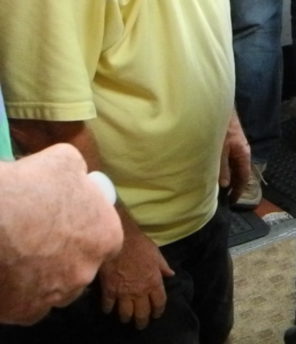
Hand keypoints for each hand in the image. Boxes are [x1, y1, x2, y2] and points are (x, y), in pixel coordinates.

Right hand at [0, 144, 122, 324]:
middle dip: (64, 257)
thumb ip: (80, 175)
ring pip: (55, 290)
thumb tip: (80, 179)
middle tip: (39, 240)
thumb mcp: (67, 161)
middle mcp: (87, 272)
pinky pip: (28, 306)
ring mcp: (57, 296)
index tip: (68, 226)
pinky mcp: (26, 313)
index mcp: (107, 238)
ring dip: (43, 277)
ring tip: (20, 256)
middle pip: (80, 267)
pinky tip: (8, 275)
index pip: (106, 241)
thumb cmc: (32, 184)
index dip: (87, 233)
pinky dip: (19, 295)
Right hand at [98, 220, 173, 329]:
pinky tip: (108, 310)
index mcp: (154, 282)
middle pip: (142, 313)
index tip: (157, 314)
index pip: (159, 302)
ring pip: (125, 313)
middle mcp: (140, 291)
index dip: (158, 311)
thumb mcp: (156, 254)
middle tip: (141, 325)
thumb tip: (171, 274)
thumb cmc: (140, 244)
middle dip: (142, 321)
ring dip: (126, 317)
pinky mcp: (109, 290)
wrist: (121, 239)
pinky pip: (108, 306)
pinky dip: (108, 309)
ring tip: (126, 319)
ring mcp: (123, 292)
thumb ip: (163, 267)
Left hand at [220, 112, 250, 203]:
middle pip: (240, 172)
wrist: (218, 108)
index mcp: (243, 154)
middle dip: (234, 185)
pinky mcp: (230, 142)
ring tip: (219, 187)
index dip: (239, 190)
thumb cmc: (221, 128)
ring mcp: (236, 146)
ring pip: (235, 165)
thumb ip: (223, 168)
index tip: (232, 202)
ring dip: (229, 176)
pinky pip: (230, 159)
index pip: (244, 177)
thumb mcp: (220, 150)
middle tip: (224, 198)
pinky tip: (216, 171)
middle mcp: (242, 151)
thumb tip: (225, 184)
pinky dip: (225, 168)